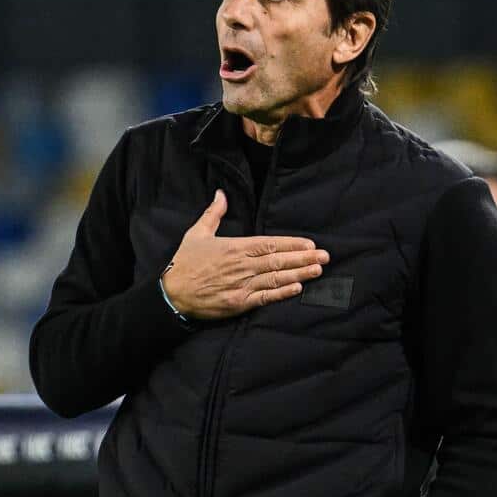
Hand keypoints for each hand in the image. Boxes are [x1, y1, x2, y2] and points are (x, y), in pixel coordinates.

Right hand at [161, 190, 329, 319]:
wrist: (171, 293)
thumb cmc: (185, 262)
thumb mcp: (197, 233)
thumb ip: (213, 213)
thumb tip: (221, 193)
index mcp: (235, 247)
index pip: (269, 243)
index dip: (291, 244)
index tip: (310, 243)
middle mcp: (242, 265)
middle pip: (278, 260)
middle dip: (303, 258)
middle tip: (325, 256)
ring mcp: (242, 285)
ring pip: (276, 278)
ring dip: (299, 274)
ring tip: (318, 270)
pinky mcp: (239, 303)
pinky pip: (265, 297)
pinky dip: (282, 293)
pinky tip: (297, 288)